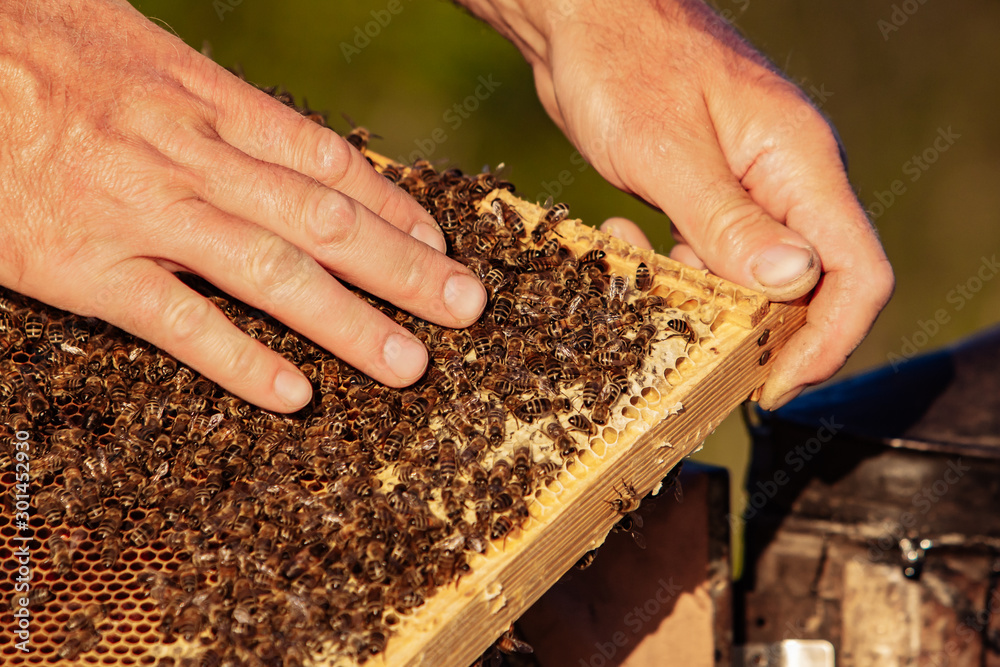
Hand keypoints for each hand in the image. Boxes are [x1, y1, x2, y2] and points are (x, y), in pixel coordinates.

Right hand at [0, 0, 485, 412]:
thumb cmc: (34, 42)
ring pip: (270, 274)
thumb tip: (281, 142)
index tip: (438, 242)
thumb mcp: (137, 44)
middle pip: (322, 220)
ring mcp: (141, 215)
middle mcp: (190, 156)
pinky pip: (178, 323)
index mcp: (204, 98)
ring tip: (408, 364)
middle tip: (466, 308)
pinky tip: (296, 395)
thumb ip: (212, 101)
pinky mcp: (83, 269)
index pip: (328, 161)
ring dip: (348, 324)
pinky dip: (240, 362)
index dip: (393, 205)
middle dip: (403, 270)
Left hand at [459, 0, 893, 408]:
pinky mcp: (706, 189)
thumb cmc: (623, 61)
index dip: (828, 340)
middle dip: (764, 332)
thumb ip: (728, 219)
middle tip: (707, 364)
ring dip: (706, 299)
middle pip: (810, 283)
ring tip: (648, 287)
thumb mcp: (668, 149)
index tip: (775, 385)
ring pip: (753, 273)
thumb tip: (793, 283)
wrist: (581, 19)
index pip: (857, 270)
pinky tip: (629, 248)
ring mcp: (746, 184)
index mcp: (800, 162)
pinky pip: (709, 251)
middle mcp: (785, 178)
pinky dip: (675, 268)